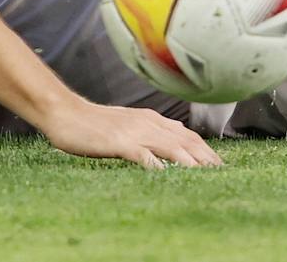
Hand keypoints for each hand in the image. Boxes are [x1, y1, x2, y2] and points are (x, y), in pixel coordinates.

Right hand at [43, 99, 222, 169]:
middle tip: (221, 172)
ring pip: (171, 146)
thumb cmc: (94, 123)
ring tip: (204, 175)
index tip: (218, 164)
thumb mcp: (128, 124)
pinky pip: (143, 155)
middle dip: (205, 157)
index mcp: (152, 119)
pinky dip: (157, 164)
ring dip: (190, 161)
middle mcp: (148, 123)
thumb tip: (172, 140)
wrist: (66, 113)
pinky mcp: (119, 142)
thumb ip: (149, 132)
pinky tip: (167, 175)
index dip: (205, 149)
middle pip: (186, 140)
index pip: (187, 134)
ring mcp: (135, 132)